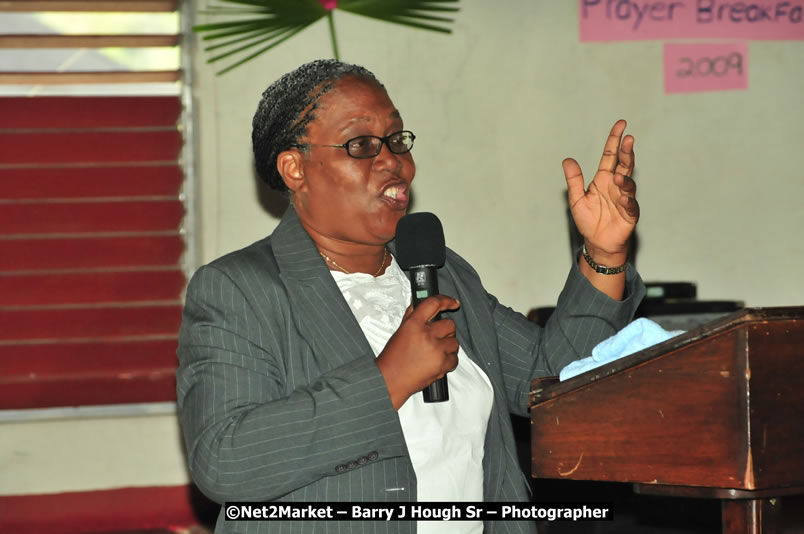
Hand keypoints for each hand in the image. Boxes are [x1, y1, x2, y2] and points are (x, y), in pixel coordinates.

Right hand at [376, 295, 459, 409]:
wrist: (390, 380)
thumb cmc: (392, 358)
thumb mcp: (400, 331)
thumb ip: (412, 315)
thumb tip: (419, 302)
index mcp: (414, 324)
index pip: (433, 303)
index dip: (446, 300)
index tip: (452, 303)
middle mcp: (426, 335)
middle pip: (449, 324)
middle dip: (445, 330)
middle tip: (437, 336)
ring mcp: (436, 350)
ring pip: (454, 342)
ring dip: (447, 345)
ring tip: (435, 351)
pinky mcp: (442, 365)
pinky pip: (455, 358)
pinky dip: (449, 360)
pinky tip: (438, 360)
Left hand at [562, 119, 638, 264]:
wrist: (598, 242)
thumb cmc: (589, 220)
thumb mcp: (576, 198)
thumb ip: (574, 180)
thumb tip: (567, 160)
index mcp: (603, 179)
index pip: (610, 156)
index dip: (615, 140)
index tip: (621, 125)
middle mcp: (615, 185)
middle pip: (623, 164)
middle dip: (627, 152)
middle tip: (629, 139)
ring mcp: (624, 198)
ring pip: (628, 183)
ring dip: (625, 178)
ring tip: (618, 175)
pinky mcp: (629, 214)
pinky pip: (630, 205)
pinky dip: (627, 200)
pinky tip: (622, 197)